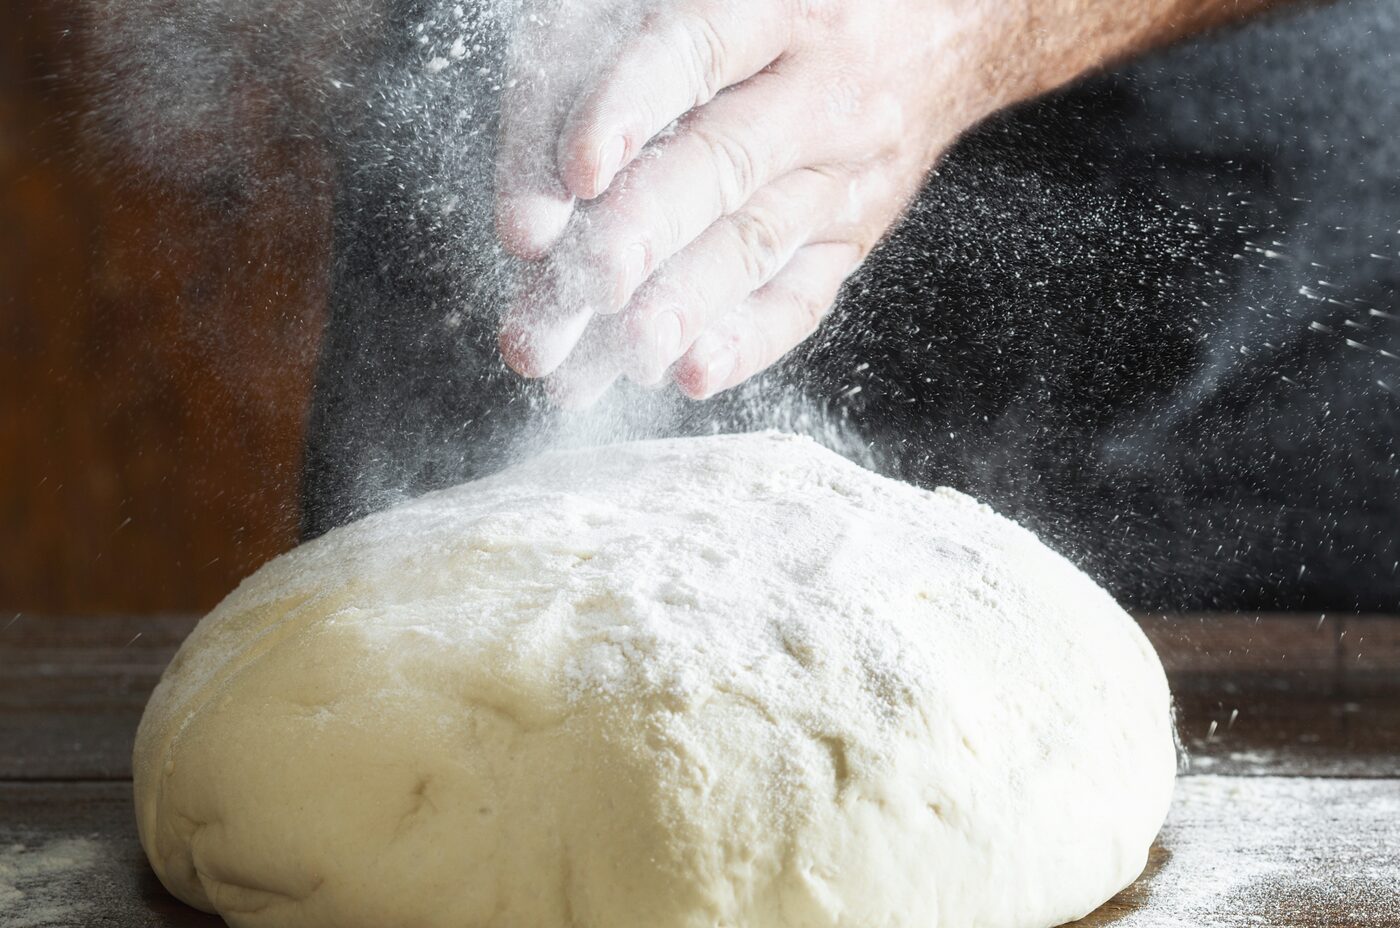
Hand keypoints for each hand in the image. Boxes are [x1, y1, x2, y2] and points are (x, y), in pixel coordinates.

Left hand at [494, 0, 1030, 403]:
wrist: (933, 26)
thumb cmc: (768, 13)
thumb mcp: (695, 4)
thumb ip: (599, 70)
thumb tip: (533, 213)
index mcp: (771, 4)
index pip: (694, 51)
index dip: (631, 108)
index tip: (579, 171)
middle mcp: (818, 87)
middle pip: (725, 161)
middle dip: (646, 230)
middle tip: (586, 285)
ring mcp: (844, 171)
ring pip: (757, 242)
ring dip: (681, 305)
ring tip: (618, 355)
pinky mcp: (851, 236)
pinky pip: (803, 296)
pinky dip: (747, 342)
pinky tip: (690, 373)